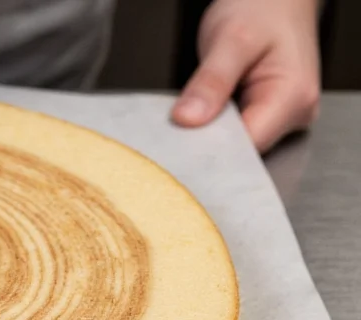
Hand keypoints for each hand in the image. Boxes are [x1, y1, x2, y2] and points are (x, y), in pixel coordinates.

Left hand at [171, 0, 320, 153]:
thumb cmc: (262, 9)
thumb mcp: (230, 39)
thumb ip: (211, 81)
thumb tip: (188, 120)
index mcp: (292, 98)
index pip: (247, 148)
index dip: (212, 149)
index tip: (180, 141)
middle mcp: (294, 114)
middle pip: (243, 151)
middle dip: (208, 142)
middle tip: (178, 127)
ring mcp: (283, 116)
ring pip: (238, 144)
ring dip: (211, 134)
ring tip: (192, 115)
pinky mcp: (268, 115)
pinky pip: (237, 132)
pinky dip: (216, 126)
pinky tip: (202, 114)